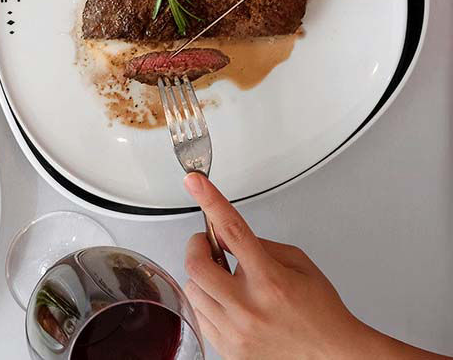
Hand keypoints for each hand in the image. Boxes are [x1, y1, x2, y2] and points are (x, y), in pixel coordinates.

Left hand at [182, 174, 444, 359]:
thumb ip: (262, 246)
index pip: (233, 231)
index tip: (195, 183)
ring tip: (228, 284)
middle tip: (211, 248)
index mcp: (270, 280)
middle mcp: (249, 306)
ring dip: (204, 279)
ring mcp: (236, 331)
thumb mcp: (301, 265)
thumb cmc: (321, 313)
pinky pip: (199, 316)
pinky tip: (229, 305)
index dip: (211, 202)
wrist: (334, 357)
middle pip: (196, 264)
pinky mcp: (229, 350)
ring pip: (192, 290)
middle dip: (199, 249)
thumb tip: (226, 237)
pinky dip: (208, 303)